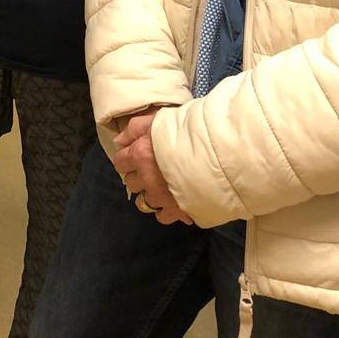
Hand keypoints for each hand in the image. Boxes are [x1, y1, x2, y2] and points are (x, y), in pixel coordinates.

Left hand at [114, 107, 193, 224]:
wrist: (220, 150)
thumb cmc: (188, 131)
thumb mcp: (158, 120)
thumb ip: (134, 129)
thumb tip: (118, 141)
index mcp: (140, 154)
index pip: (120, 163)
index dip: (128, 160)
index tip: (137, 158)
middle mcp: (147, 178)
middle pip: (131, 183)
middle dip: (139, 176)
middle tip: (153, 169)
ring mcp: (161, 197)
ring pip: (144, 202)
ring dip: (151, 194)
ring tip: (164, 186)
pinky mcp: (177, 210)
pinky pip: (161, 217)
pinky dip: (166, 210)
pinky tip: (174, 200)